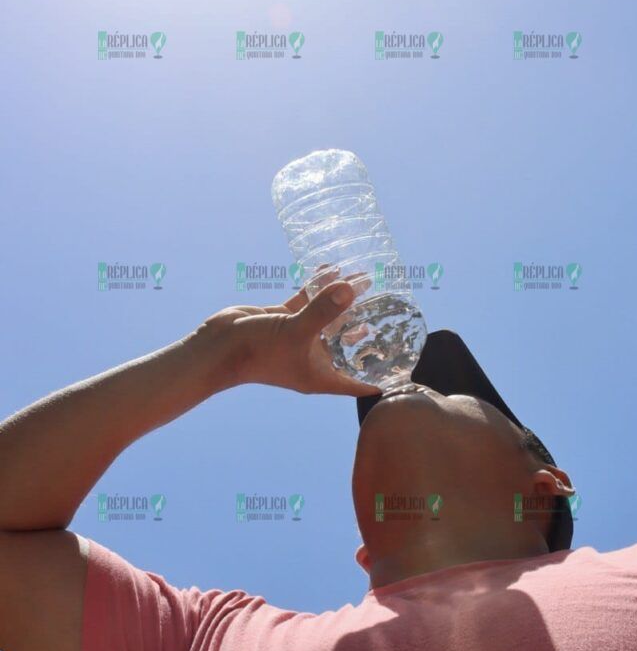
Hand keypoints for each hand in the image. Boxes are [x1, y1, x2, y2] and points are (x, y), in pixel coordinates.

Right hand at [196, 274, 380, 397]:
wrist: (217, 347)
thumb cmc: (256, 353)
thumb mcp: (295, 332)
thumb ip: (323, 311)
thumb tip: (351, 288)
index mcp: (322, 375)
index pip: (361, 381)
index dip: (383, 375)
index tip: (406, 363)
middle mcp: (315, 358)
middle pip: (350, 345)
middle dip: (369, 328)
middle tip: (391, 309)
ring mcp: (300, 338)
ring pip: (331, 318)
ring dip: (345, 300)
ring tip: (367, 279)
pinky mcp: (286, 320)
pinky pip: (309, 301)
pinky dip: (319, 286)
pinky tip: (332, 269)